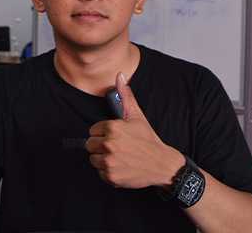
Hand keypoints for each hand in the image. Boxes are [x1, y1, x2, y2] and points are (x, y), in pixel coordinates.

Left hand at [85, 72, 184, 188]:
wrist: (162, 164)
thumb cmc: (148, 139)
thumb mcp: (136, 116)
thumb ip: (125, 95)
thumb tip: (120, 75)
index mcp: (112, 128)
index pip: (93, 130)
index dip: (102, 133)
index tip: (115, 135)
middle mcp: (109, 144)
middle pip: (90, 145)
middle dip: (100, 145)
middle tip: (116, 147)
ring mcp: (109, 162)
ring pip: (93, 159)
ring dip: (103, 159)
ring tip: (119, 156)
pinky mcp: (111, 177)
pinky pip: (100, 173)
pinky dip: (108, 172)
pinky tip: (121, 166)